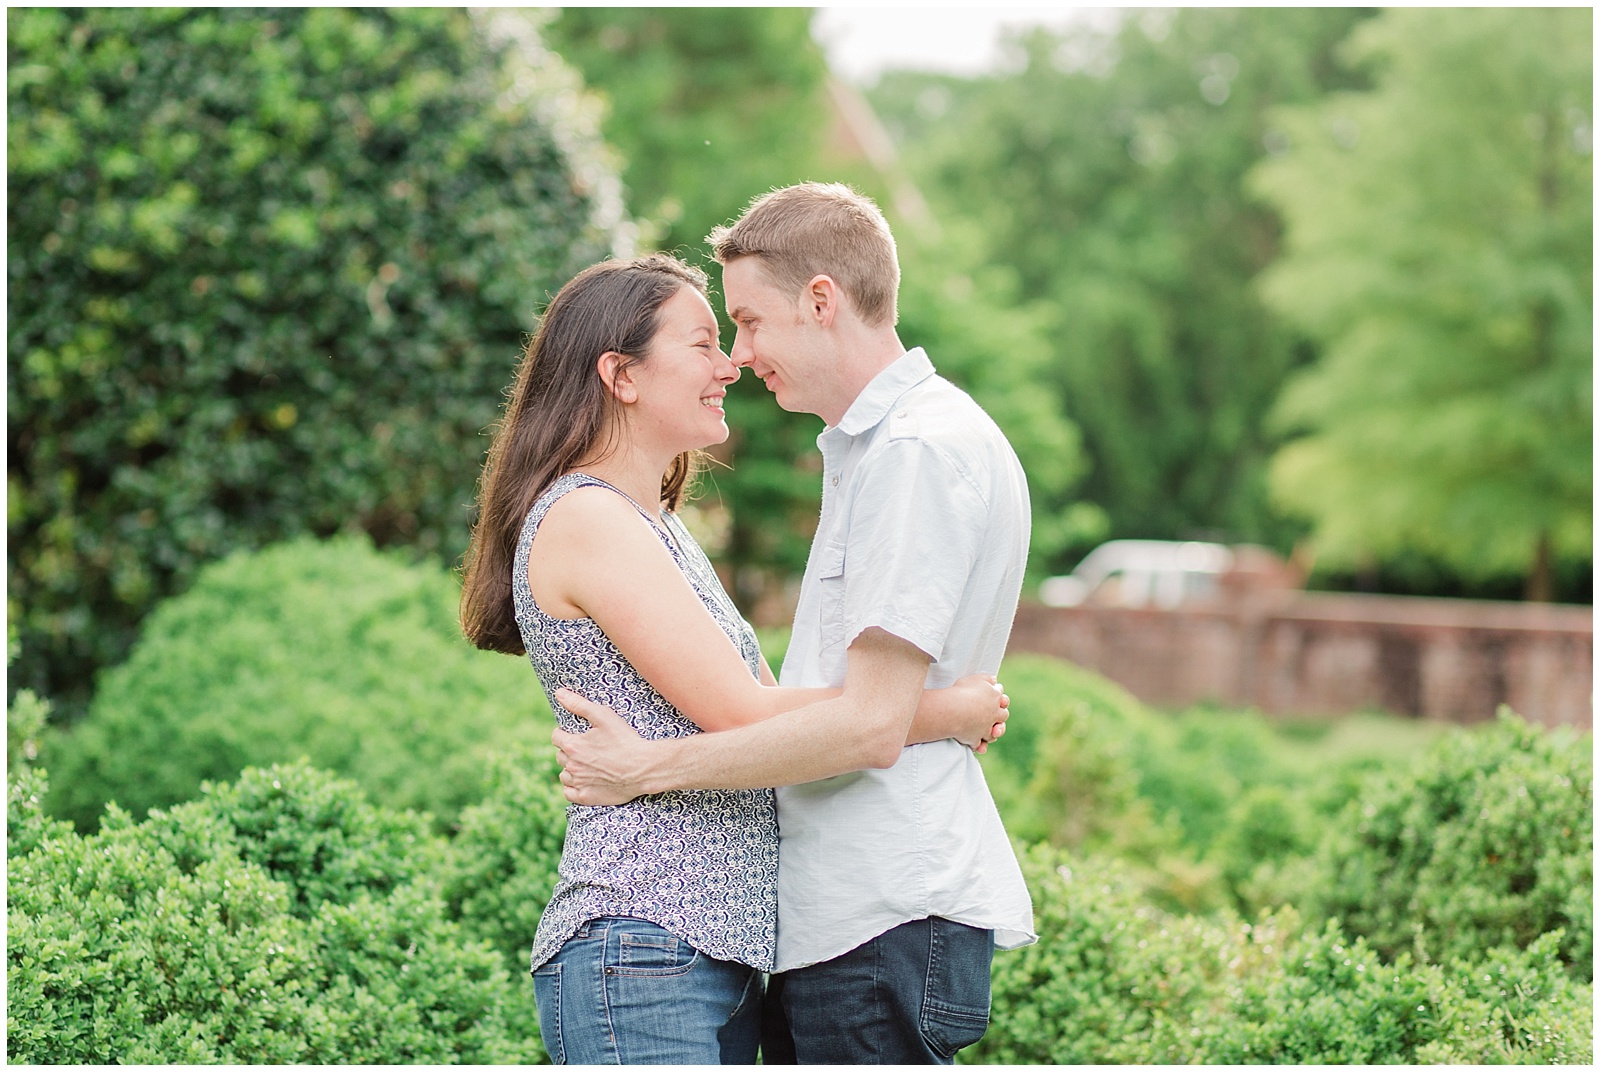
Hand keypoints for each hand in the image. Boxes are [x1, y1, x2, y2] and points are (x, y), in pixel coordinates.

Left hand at [551, 688, 654, 804]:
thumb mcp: (604, 716)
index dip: (565, 732)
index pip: (556, 736)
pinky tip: (583, 780)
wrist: (644, 767)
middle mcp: (572, 766)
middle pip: (560, 755)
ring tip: (585, 764)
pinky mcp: (586, 797)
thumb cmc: (625, 740)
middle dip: (568, 750)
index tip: (575, 733)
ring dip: (570, 768)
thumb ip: (579, 704)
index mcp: (572, 746)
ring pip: (564, 774)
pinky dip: (572, 787)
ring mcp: (579, 783)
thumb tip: (559, 693)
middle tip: (586, 747)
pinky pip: (569, 793)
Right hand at [948, 673, 1009, 753]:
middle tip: (993, 716)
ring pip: (994, 733)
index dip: (1000, 699)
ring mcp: (985, 728)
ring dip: (992, 734)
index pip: (1002, 698)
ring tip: (988, 732)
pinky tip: (978, 746)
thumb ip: (986, 679)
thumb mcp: (976, 679)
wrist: (953, 710)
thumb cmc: (962, 691)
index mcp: (995, 698)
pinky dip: (980, 746)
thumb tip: (995, 680)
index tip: (995, 699)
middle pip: (1003, 716)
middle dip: (1000, 717)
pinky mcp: (976, 739)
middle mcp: (993, 714)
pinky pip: (979, 745)